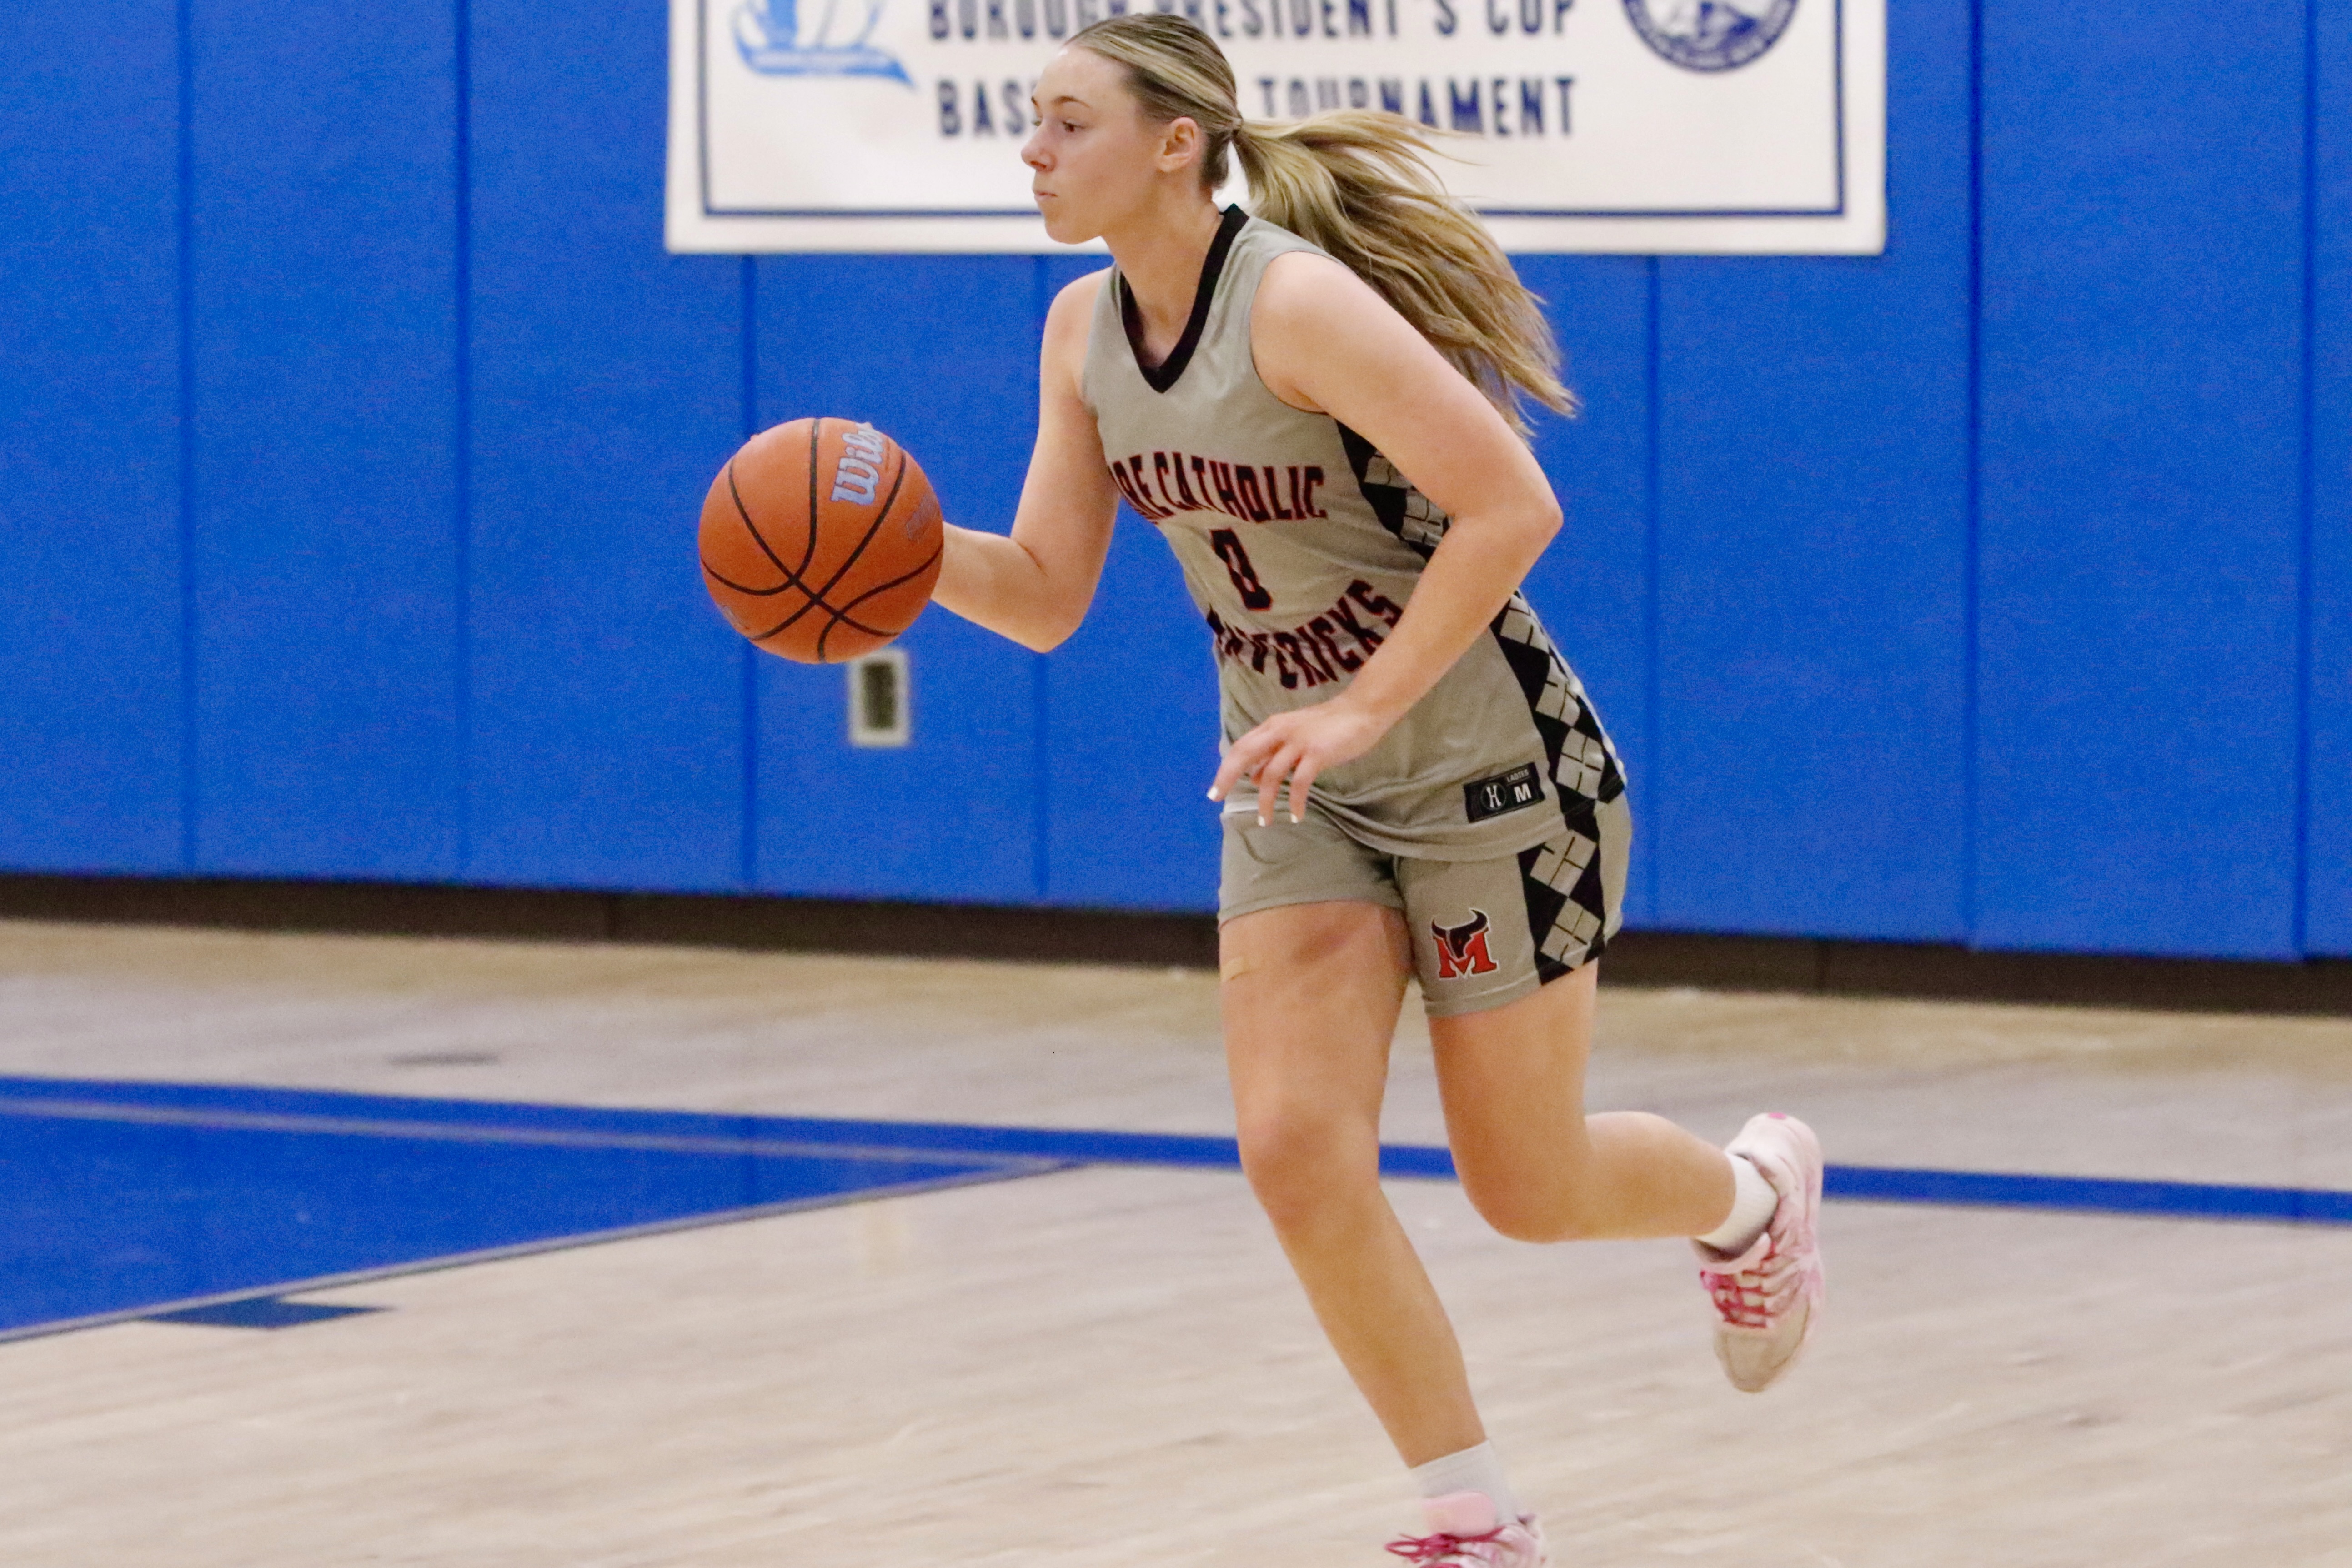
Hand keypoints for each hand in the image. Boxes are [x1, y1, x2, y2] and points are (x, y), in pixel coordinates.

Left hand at [1207, 696, 1394, 825]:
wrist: (1362, 710)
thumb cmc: (1330, 725)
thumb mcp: (1295, 737)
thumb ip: (1275, 754)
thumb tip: (1253, 779)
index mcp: (1273, 726)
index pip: (1241, 747)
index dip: (1225, 768)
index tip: (1216, 789)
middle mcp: (1280, 731)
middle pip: (1244, 755)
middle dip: (1227, 777)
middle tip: (1216, 798)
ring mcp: (1298, 742)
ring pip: (1271, 775)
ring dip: (1265, 801)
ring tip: (1265, 821)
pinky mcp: (1317, 753)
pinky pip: (1299, 783)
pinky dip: (1295, 802)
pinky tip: (1297, 816)